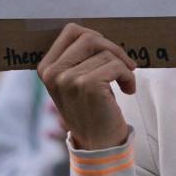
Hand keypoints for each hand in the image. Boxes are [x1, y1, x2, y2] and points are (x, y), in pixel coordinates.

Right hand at [38, 23, 135, 149]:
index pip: (72, 30)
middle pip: (89, 36)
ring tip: (125, 81)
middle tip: (123, 66)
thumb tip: (97, 30)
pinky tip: (128, 90)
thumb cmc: (92, 108)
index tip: (108, 54)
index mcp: (46, 67)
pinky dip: (129, 76)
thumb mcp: (75, 81)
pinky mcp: (87, 86)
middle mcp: (52, 72)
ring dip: (123, 65)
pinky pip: (117, 65)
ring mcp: (68, 79)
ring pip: (106, 51)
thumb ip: (78, 56)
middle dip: (112, 49)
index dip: (96, 38)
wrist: (98, 146)